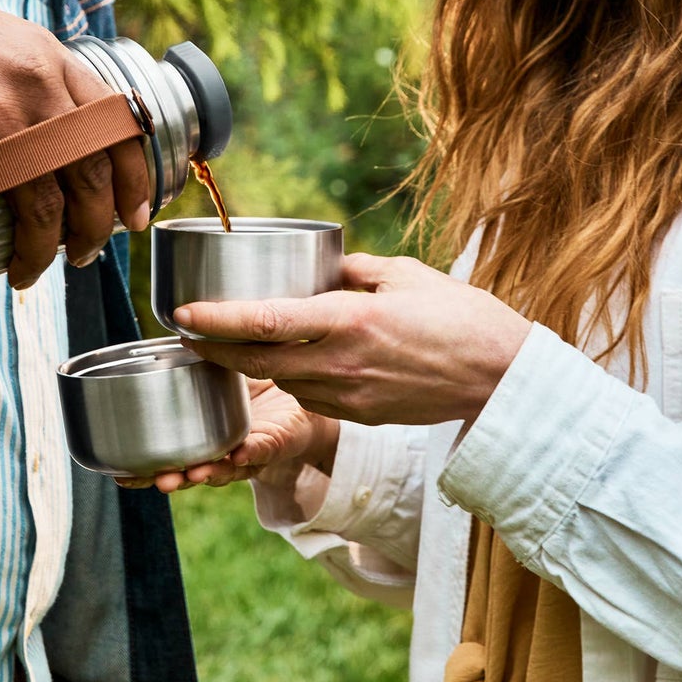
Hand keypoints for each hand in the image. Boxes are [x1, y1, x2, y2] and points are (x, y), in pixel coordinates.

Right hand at [0, 0, 149, 287]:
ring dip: (40, 253)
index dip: (133, 180)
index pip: (117, 127)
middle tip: (83, 255)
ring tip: (28, 274)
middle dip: (92, 229)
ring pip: (43, 208)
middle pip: (88, 176)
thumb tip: (52, 133)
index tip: (134, 216)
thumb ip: (30, 79)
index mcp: (54, 61)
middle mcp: (40, 89)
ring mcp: (2, 119)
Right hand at [115, 379, 338, 492]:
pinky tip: (238, 454)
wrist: (307, 393)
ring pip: (227, 469)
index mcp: (204, 437)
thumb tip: (176, 322)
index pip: (170, 458)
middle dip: (172, 478)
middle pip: (193, 472)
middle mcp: (224, 451)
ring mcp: (251, 450)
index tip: (119, 474)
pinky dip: (251, 453)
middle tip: (152, 480)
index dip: (144, 469)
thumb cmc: (261, 386)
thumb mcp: (224, 372)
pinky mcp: (279, 440)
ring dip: (208, 472)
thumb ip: (202, 359)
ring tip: (192, 473)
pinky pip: (265, 449)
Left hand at [172, 253, 532, 426]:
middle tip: (186, 329)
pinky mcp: (360, 415)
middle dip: (214, 348)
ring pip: (281, 381)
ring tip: (227, 342)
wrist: (501, 378)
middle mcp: (340, 363)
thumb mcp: (404, 274)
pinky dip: (292, 379)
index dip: (215, 320)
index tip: (181, 312)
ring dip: (250, 365)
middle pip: (256, 360)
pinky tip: (289, 361)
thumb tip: (320, 266)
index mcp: (348, 320)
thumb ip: (353, 269)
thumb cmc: (460, 316)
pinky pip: (310, 397)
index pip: (264, 322)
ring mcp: (349, 396)